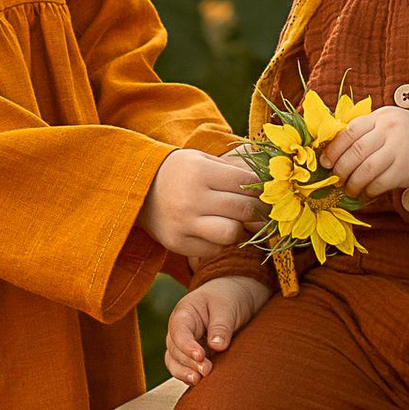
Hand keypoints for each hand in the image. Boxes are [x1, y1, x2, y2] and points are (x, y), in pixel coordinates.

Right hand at [140, 146, 263, 261]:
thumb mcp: (203, 160)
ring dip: (240, 230)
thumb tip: (270, 190)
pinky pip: (213, 249)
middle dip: (259, 211)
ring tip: (237, 223)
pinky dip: (220, 243)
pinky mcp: (177, 243)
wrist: (139, 188)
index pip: (248, 183)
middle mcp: (192, 197)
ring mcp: (184, 223)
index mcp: (200, 171)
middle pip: (244, 209)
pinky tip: (214, 231)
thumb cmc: (180, 172)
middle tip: (262, 211)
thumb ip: (233, 172)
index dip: (262, 190)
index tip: (265, 193)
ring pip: (232, 234)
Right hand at [165, 273, 270, 384]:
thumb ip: (221, 326)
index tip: (200, 356)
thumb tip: (217, 346)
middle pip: (174, 349)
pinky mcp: (193, 357)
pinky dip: (189, 376)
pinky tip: (200, 384)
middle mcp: (179, 331)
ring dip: (184, 372)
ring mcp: (184, 345)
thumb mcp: (227, 307)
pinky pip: (185, 368)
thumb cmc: (228, 298)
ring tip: (198, 380)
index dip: (186, 346)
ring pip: (174, 362)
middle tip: (206, 370)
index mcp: (184, 314)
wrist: (234, 299)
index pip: (179, 331)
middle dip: (188, 362)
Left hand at [322, 105, 408, 196]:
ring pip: (365, 169)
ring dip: (353, 183)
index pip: (349, 131)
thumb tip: (331, 147)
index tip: (325, 162)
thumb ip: (364, 129)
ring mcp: (399, 150)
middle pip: (355, 152)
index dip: (333, 149)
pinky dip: (369, 190)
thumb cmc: (406, 135)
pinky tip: (366, 192)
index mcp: (380, 117)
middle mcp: (389, 130)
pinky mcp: (406, 169)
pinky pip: (380, 183)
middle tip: (336, 179)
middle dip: (341, 169)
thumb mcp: (387, 122)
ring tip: (349, 189)